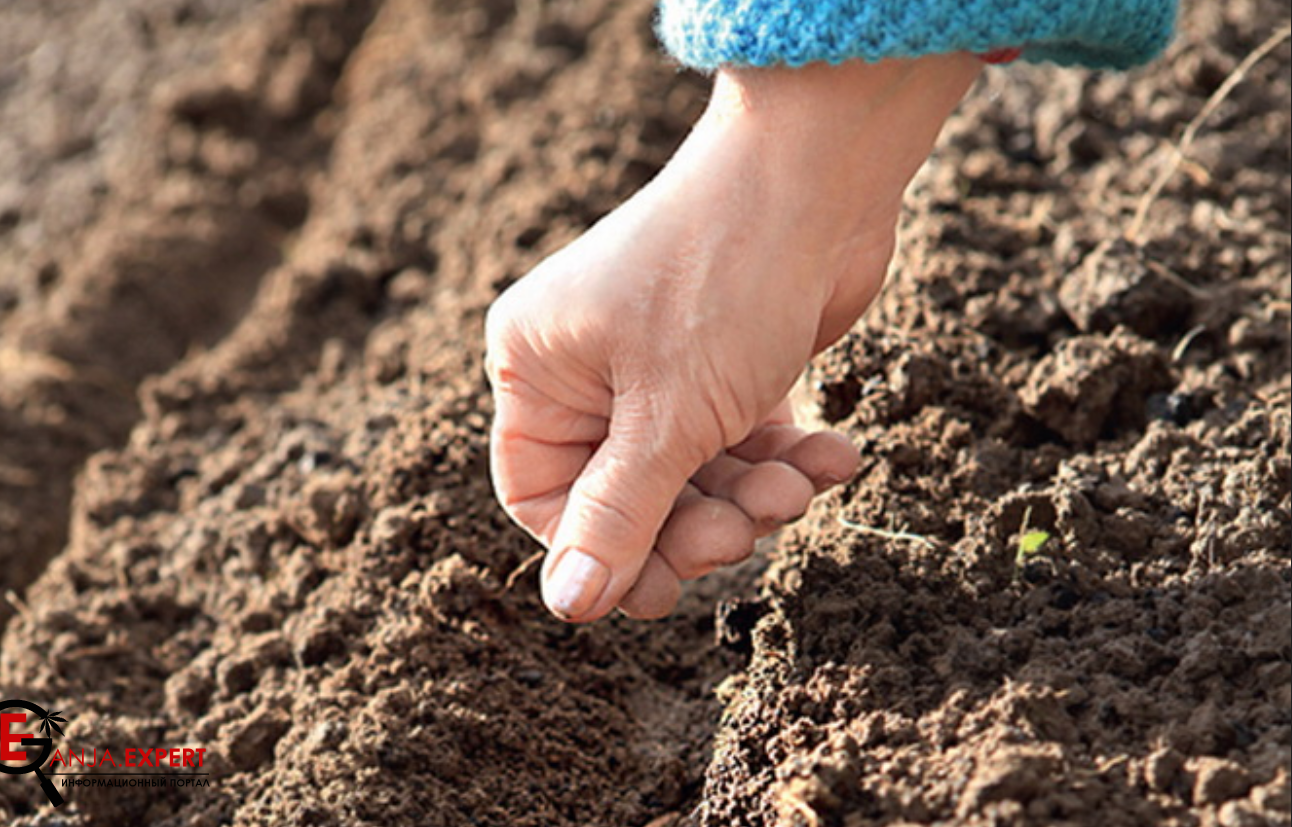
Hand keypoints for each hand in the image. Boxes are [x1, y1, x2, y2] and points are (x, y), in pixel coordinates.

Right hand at [486, 54, 980, 621]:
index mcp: (538, 368)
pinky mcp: (724, 364)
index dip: (602, 548)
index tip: (665, 584)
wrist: (821, 174)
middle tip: (749, 525)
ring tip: (800, 479)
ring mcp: (659, 364)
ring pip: (692, 477)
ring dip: (752, 494)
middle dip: (696, 522)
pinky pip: (740, 441)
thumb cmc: (724, 281)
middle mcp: (588, 368)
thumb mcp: (667, 419)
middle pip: (626, 497)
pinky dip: (787, 457)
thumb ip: (619, 517)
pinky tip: (835, 456)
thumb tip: (566, 605)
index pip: (542, 497)